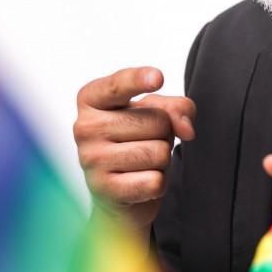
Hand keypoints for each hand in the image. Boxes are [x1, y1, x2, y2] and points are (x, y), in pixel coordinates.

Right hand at [73, 67, 195, 235]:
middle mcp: (85, 127)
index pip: (118, 85)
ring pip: (158, 153)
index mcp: (91, 100)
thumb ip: (174, 107)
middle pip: (157, 121)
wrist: (115, 193)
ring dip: (161, 161)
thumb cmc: (133, 142)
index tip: (158, 78)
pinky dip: (157, 184)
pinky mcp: (104, 190)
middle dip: (163, 134)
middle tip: (143, 142)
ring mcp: (91, 159)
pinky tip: (139, 183)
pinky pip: (155, 181)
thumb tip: (186, 129)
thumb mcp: (153, 113)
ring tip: (141, 163)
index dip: (140, 80)